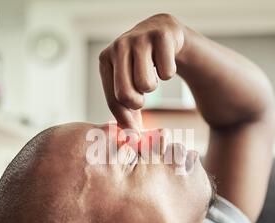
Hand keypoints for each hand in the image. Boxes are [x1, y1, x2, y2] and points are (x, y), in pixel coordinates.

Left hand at [99, 13, 184, 132]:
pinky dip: (168, 72)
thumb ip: (126, 109)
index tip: (135, 130)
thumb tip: (131, 138)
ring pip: (146, 84)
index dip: (126, 119)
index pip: (113, 99)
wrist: (164, 33)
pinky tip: (164, 60)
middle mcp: (119, 46)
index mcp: (106, 60)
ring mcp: (140, 38)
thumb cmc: (142, 65)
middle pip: (125, 94)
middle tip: (143, 96)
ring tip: (152, 74)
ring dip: (153, 86)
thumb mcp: (128, 83)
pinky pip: (167, 72)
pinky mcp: (162, 35)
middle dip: (138, 103)